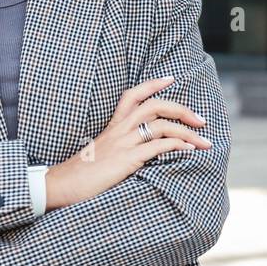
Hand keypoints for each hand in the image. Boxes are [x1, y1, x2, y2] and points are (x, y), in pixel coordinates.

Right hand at [45, 75, 212, 210]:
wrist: (62, 186)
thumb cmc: (82, 174)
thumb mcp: (101, 153)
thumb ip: (119, 147)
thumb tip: (138, 151)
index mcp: (113, 126)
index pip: (133, 95)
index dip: (152, 84)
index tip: (170, 79)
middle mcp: (119, 130)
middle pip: (154, 106)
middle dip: (182, 109)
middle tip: (201, 119)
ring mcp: (123, 143)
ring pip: (161, 125)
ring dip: (187, 132)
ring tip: (204, 142)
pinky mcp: (126, 160)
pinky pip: (157, 147)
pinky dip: (177, 145)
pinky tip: (188, 150)